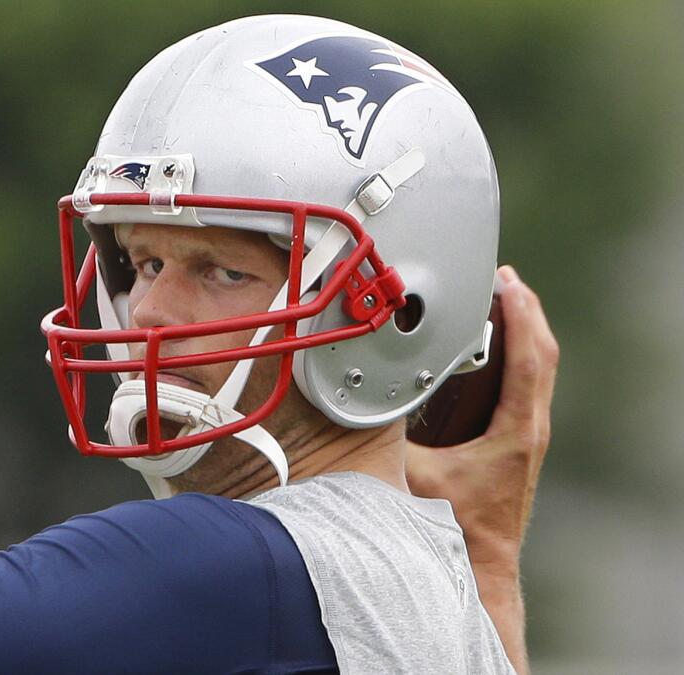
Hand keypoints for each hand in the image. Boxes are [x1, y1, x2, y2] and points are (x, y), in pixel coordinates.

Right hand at [405, 265, 557, 572]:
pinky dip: (514, 356)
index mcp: (515, 431)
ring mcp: (527, 437)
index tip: (507, 282)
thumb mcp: (412, 477)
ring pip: (537, 370)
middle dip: (524, 310)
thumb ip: (386, 440)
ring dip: (522, 331)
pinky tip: (490, 348)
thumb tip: (354, 407)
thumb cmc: (453, 528)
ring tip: (499, 300)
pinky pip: (526, 386)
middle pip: (541, 354)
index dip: (520, 315)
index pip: (529, 358)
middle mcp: (529, 430)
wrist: (480, 568)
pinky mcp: (517, 443)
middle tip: (500, 278)